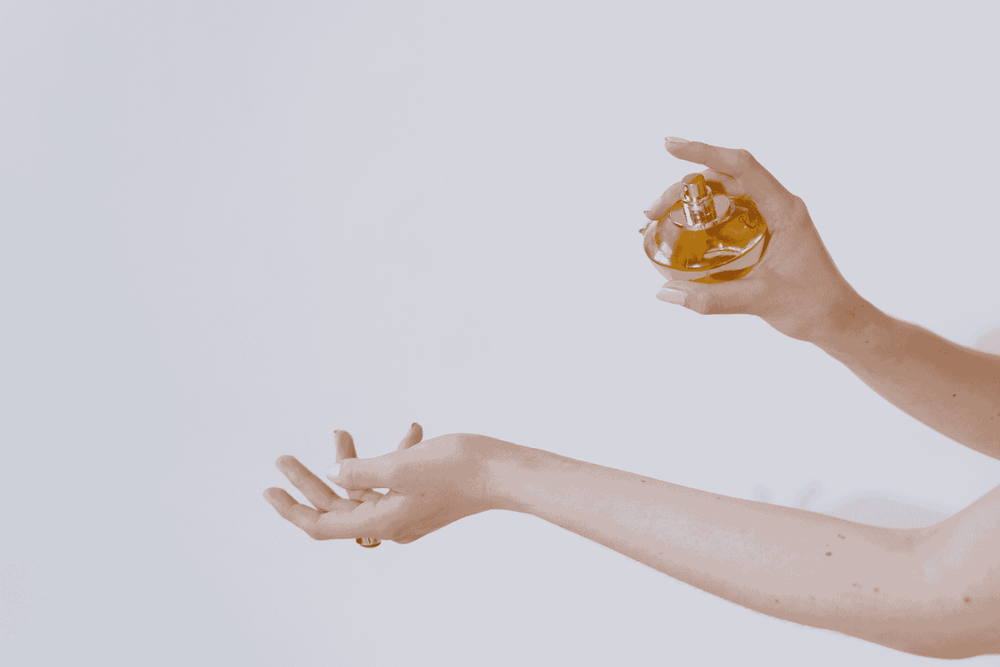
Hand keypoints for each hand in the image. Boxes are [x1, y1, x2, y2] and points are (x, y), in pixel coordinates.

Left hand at [264, 426, 503, 543]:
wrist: (505, 472)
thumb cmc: (459, 469)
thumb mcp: (402, 465)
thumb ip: (361, 469)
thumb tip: (333, 474)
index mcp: (383, 521)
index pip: (323, 524)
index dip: (291, 508)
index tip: (269, 490)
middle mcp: (391, 522)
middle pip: (338, 505)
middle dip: (311, 479)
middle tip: (284, 457)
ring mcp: (408, 510)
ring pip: (364, 488)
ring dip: (350, 461)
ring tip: (340, 432)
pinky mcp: (423, 496)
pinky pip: (393, 478)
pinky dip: (390, 455)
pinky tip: (409, 430)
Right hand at [644, 137, 857, 341]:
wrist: (835, 319)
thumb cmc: (811, 305)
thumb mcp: (759, 301)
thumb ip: (711, 299)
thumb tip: (665, 293)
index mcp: (784, 209)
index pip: (741, 166)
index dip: (704, 151)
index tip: (670, 146)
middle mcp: (778, 205)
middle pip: (724, 178)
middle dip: (684, 187)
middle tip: (651, 211)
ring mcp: (771, 217)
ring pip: (724, 194)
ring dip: (690, 200)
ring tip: (659, 219)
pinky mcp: (764, 231)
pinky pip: (728, 212)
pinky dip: (702, 216)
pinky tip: (682, 232)